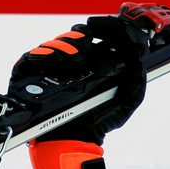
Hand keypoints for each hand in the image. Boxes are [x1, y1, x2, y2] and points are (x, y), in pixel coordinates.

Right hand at [15, 15, 149, 143]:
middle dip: (82, 35)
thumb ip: (136, 82)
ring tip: (78, 57)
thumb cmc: (98, 123)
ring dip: (68, 45)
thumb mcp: (125, 104)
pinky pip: (33, 55)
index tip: (103, 28)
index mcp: (91, 64)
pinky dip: (47, 54)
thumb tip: (138, 60)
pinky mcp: (31, 74)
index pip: (92, 37)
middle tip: (89, 42)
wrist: (75, 140)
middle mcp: (70, 62)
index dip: (100, 28)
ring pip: (55, 42)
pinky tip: (60, 60)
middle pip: (73, 35)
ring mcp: (50, 66)